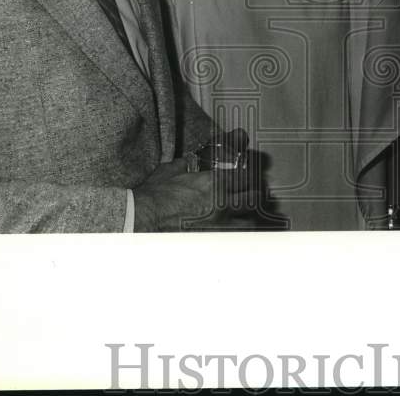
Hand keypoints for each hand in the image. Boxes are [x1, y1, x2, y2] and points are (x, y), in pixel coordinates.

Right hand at [132, 128, 263, 230]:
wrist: (144, 217)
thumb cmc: (156, 194)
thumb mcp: (172, 170)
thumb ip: (186, 165)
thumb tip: (188, 162)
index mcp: (214, 183)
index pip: (245, 176)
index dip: (250, 175)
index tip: (249, 176)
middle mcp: (221, 203)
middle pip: (253, 198)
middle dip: (255, 194)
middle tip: (253, 193)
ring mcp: (218, 223)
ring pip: (249, 221)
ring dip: (250, 216)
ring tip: (248, 215)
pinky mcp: (211, 238)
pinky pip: (234, 237)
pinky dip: (237, 234)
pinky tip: (236, 232)